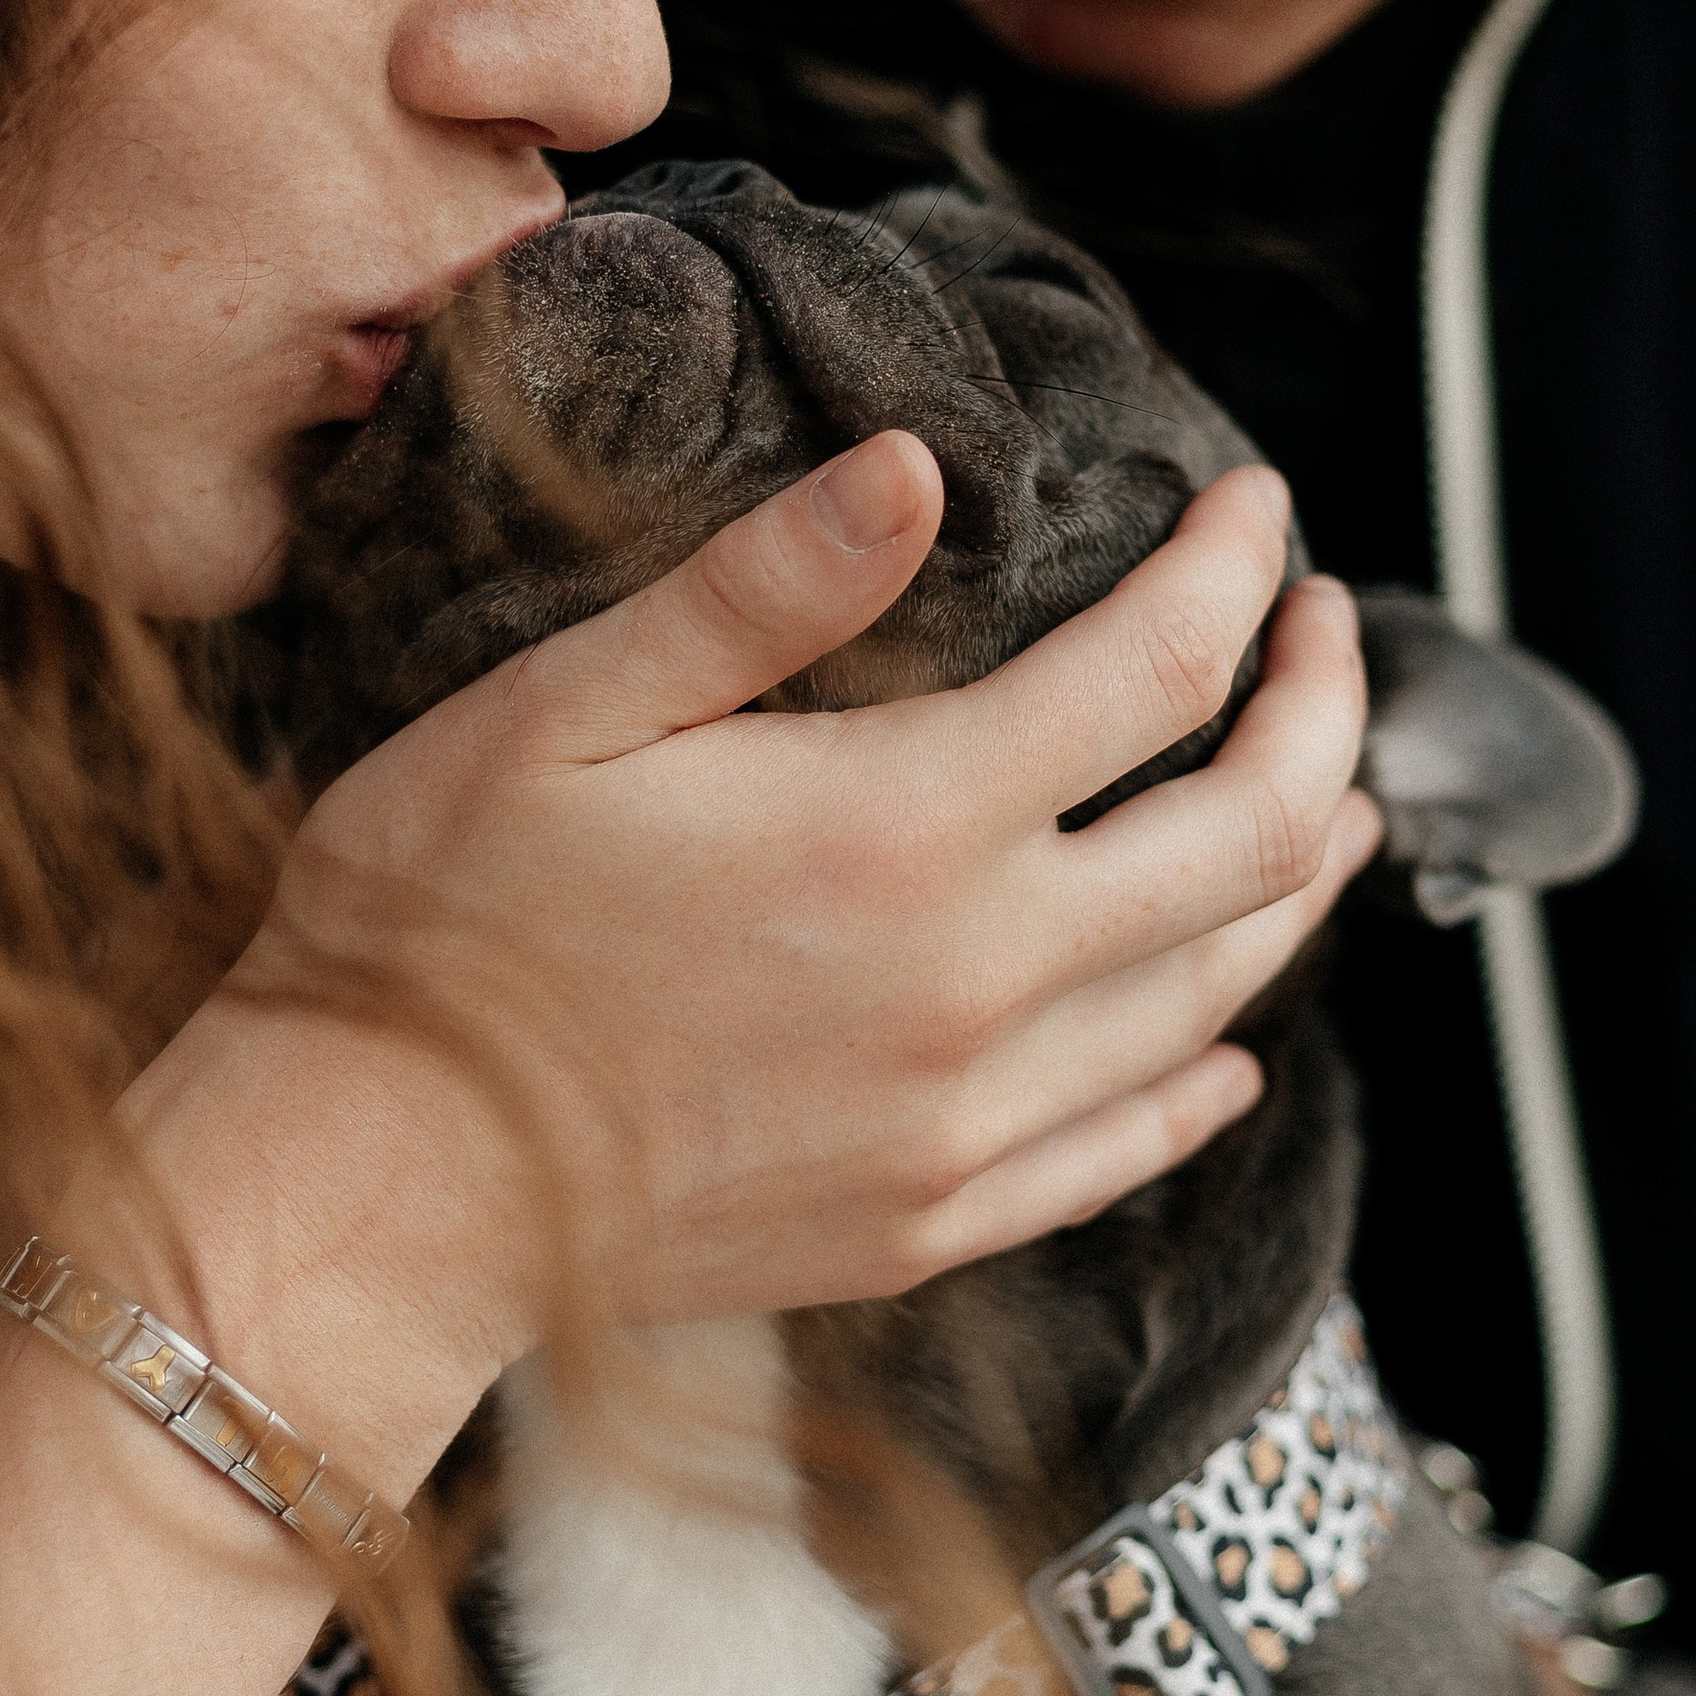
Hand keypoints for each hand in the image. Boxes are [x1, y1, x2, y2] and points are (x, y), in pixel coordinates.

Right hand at [120, 439, 1376, 1488]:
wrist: (371, 1188)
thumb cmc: (434, 921)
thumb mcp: (564, 711)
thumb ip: (762, 589)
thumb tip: (924, 469)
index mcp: (899, 830)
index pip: (1160, 675)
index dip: (1237, 573)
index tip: (1258, 508)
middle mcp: (975, 988)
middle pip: (1253, 839)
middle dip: (1323, 710)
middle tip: (1324, 630)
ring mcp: (965, 1127)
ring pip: (1220, 991)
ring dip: (1298, 878)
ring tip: (1323, 797)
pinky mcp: (928, 1227)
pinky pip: (1131, 1148)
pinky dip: (1207, 1073)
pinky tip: (1226, 1038)